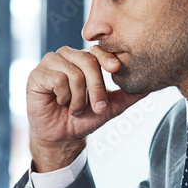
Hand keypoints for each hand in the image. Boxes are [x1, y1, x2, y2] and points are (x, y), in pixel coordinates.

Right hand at [27, 45, 146, 170]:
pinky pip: (57, 79)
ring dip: (78, 97)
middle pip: (88, 61)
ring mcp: (50, 63)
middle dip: (96, 88)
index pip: (97, 51)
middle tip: (98, 108)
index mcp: (83, 58)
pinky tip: (59, 102)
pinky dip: (63, 96)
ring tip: (74, 108)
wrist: (62, 136)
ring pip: (73, 72)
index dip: (107, 58)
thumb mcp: (111, 107)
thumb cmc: (84, 118)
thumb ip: (129, 95)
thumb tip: (151, 86)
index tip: (116, 69)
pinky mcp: (37, 74)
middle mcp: (67, 56)